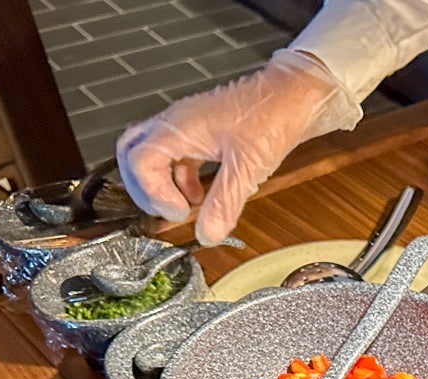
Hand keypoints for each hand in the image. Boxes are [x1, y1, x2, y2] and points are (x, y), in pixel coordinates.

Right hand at [116, 50, 360, 243]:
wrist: (295, 94)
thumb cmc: (273, 116)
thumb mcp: (247, 167)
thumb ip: (224, 203)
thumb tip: (207, 235)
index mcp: (179, 127)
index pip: (138, 161)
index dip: (153, 193)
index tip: (180, 213)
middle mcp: (176, 123)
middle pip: (133, 153)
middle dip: (143, 188)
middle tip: (166, 211)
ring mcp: (188, 126)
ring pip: (154, 155)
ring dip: (163, 185)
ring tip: (186, 208)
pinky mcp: (203, 132)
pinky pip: (178, 156)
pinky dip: (182, 179)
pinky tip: (200, 196)